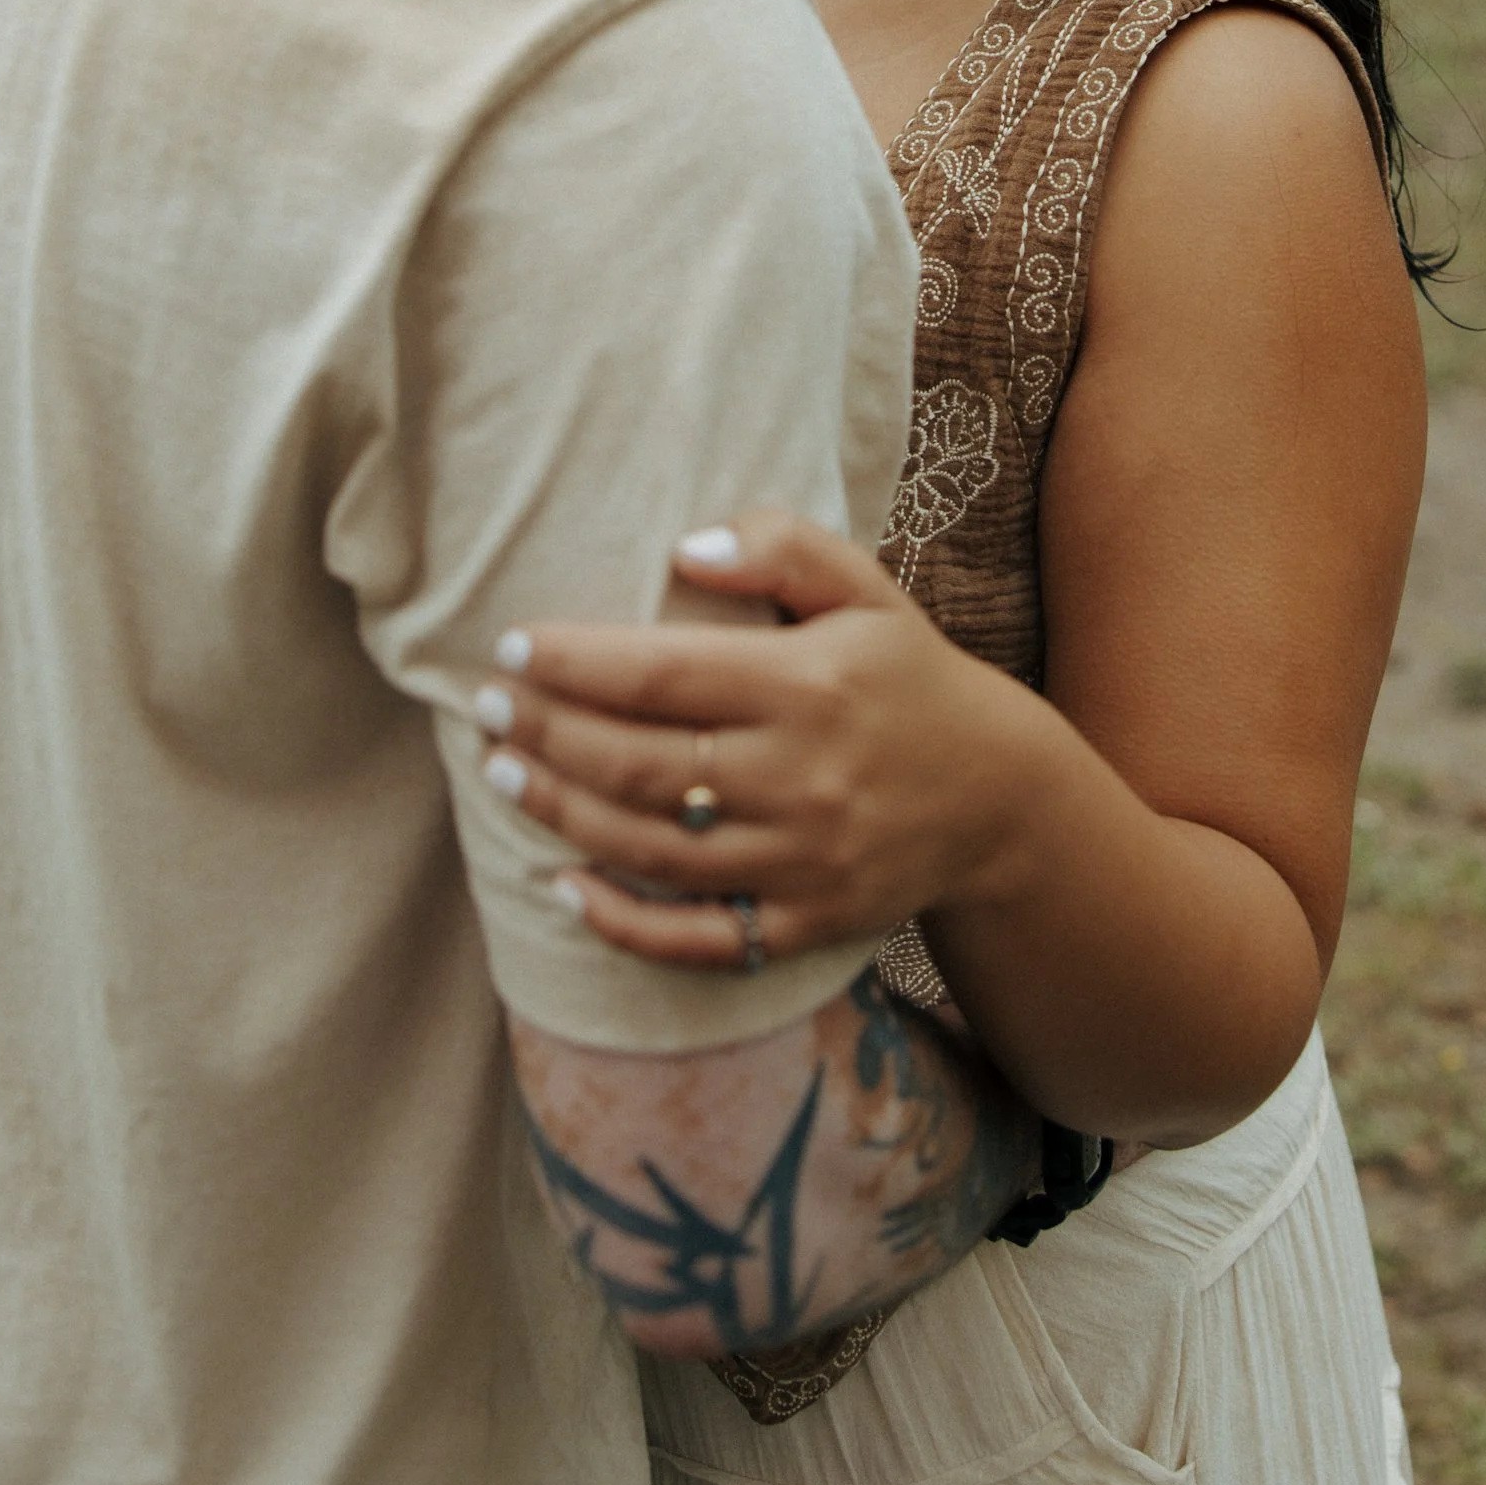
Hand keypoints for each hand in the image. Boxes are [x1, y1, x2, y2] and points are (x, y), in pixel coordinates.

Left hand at [477, 511, 1041, 972]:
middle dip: (543, 734)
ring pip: (649, 847)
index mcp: (809, 684)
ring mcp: (801, 861)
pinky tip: (561, 885)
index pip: (660, 673)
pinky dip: (619, 921)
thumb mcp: (866, 589)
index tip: (509, 648)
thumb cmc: (909, 675)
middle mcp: (801, 777)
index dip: (571, 663)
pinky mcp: (804, 925)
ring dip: (559, 813)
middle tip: (484, 707)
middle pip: (637, 763)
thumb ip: (782, 548)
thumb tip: (684, 546)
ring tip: (502, 774)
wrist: (1001, 798)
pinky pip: (696, 938)